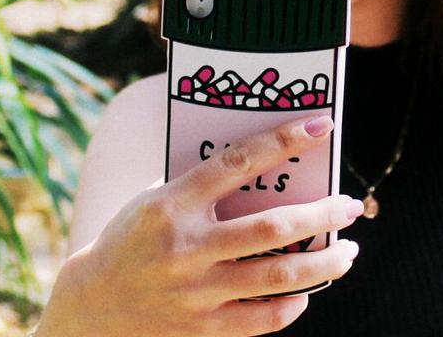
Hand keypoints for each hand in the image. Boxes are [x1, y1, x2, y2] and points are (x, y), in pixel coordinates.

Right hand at [38, 115, 363, 336]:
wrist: (91, 307)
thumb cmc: (132, 241)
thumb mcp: (153, 202)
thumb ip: (200, 189)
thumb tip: (268, 172)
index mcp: (172, 204)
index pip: (237, 162)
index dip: (282, 141)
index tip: (320, 125)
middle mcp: (186, 248)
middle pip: (273, 228)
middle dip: (323, 215)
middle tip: (351, 205)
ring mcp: (195, 292)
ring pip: (279, 278)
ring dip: (325, 264)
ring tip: (348, 252)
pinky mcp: (201, 329)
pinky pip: (263, 320)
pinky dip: (292, 305)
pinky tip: (306, 293)